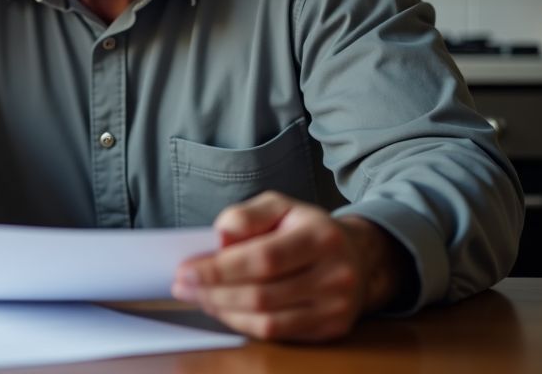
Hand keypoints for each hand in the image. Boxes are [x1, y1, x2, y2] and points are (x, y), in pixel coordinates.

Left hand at [171, 191, 403, 340]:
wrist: (359, 258)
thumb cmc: (306, 229)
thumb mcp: (279, 206)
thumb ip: (246, 216)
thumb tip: (220, 238)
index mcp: (322, 237)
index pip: (264, 259)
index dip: (220, 269)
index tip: (186, 270)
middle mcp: (335, 275)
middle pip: (262, 295)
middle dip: (214, 293)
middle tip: (183, 286)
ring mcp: (336, 307)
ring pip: (267, 321)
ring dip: (224, 311)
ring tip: (198, 297)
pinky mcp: (331, 329)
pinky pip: (277, 335)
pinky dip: (243, 324)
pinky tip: (224, 309)